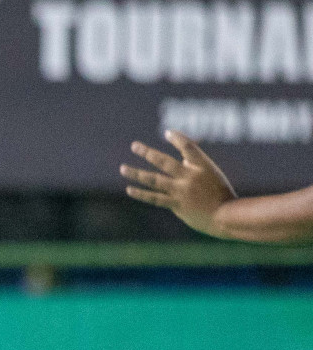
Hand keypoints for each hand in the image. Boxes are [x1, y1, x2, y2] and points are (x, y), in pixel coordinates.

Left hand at [120, 130, 235, 235]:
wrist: (226, 216)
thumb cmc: (221, 195)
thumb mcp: (211, 175)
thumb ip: (193, 167)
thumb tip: (178, 160)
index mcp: (203, 166)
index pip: (188, 146)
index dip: (177, 138)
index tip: (168, 133)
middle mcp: (190, 176)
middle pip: (164, 161)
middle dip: (147, 153)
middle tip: (134, 146)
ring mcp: (181, 191)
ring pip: (154, 180)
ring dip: (137, 173)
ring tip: (122, 168)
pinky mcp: (176, 205)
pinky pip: (155, 198)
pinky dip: (141, 193)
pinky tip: (129, 189)